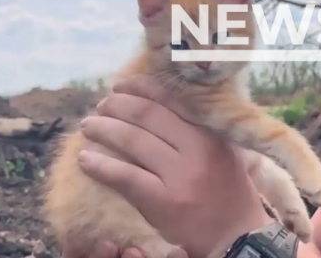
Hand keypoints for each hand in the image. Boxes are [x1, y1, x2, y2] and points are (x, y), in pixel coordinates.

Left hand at [73, 74, 272, 257]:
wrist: (236, 235)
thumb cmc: (229, 190)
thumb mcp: (224, 150)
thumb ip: (198, 128)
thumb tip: (157, 104)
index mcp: (210, 131)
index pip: (171, 100)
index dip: (141, 88)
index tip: (121, 85)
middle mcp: (196, 148)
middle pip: (147, 116)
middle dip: (117, 105)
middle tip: (101, 105)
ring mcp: (179, 175)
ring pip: (133, 142)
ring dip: (104, 129)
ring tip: (88, 126)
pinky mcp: (163, 202)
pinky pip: (125, 177)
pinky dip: (101, 166)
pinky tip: (85, 159)